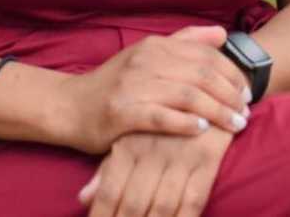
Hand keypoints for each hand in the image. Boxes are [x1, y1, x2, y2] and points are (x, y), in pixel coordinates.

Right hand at [58, 25, 251, 153]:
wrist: (70, 106)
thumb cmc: (115, 83)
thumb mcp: (148, 55)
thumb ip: (185, 42)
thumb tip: (222, 34)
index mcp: (155, 45)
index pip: (205, 54)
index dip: (231, 73)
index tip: (247, 92)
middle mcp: (145, 60)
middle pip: (201, 74)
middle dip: (229, 94)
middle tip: (245, 113)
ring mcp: (133, 86)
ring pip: (186, 95)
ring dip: (216, 112)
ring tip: (234, 125)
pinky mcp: (122, 113)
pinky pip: (161, 117)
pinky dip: (184, 123)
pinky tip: (201, 130)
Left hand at [77, 125, 234, 215]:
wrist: (201, 84)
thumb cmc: (159, 118)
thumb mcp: (130, 138)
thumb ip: (108, 169)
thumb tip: (83, 198)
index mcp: (128, 143)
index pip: (110, 192)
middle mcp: (150, 149)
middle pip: (134, 204)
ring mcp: (179, 154)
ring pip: (163, 207)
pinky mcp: (206, 156)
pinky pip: (194, 199)